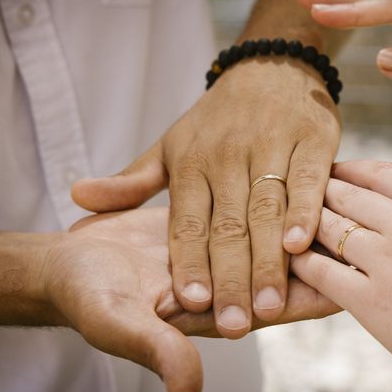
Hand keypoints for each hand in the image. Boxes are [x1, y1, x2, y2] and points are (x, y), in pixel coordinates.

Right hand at [43, 207, 339, 391]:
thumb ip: (155, 349)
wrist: (66, 262)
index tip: (354, 281)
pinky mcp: (211, 224)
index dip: (314, 296)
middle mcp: (227, 283)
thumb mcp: (116, 322)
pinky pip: (252, 214)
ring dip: (305, 229)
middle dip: (322, 259)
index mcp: (216, 311)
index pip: (280, 306)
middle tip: (367, 240)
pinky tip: (301, 187)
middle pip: (287, 274)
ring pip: (274, 240)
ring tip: (350, 208)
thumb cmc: (86, 294)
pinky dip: (275, 205)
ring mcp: (221, 251)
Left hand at [71, 57, 340, 337]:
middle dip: (231, 278)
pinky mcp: (312, 139)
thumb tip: (78, 198)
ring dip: (268, 260)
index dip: (188, 263)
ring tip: (268, 306)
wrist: (271, 66)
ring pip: (267, 209)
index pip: (186, 222)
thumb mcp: (171, 143)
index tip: (188, 304)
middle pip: (228, 225)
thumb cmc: (219, 117)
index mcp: (192, 162)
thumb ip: (133, 179)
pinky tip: (301, 245)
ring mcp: (271, 146)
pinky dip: (305, 211)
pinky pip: (307, 180)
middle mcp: (228, 155)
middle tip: (233, 325)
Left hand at [290, 161, 391, 391]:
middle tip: (295, 195)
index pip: (380, 171)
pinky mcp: (371, 302)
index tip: (332, 171)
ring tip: (286, 225)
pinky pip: (320, 270)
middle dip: (317, 192)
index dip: (350, 168)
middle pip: (345, 193)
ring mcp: (388, 261)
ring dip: (302, 224)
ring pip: (326, 225)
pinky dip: (301, 261)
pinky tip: (291, 260)